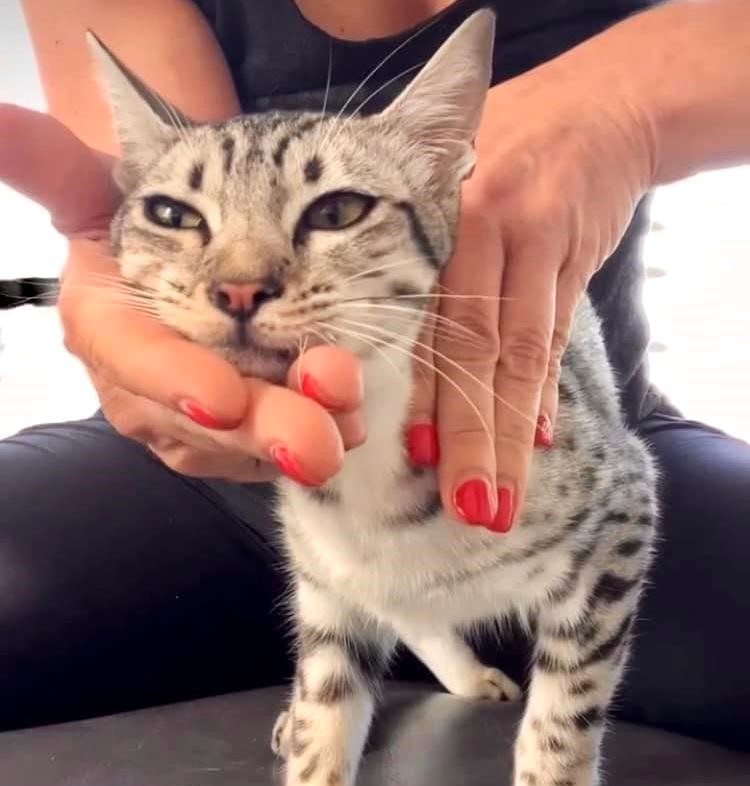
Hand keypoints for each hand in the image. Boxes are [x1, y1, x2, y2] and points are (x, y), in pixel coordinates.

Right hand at [0, 105, 364, 483]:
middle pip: (197, 418)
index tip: (224, 399)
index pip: (130, 357)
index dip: (171, 379)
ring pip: (242, 444)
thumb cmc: (154, 213)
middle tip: (321, 440)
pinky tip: (350, 423)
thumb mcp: (102, 185)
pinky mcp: (231, 436)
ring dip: (303, 433)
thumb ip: (53, 165)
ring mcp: (188, 415)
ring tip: (353, 417)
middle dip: (261, 427)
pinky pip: (271, 450)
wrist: (198, 248)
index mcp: (104, 323)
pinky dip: (313, 434)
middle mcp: (141, 382)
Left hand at [405, 54, 653, 529]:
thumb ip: (427, 283)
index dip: (420, 392)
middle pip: (470, 349)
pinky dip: (549, 390)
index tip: (418, 459)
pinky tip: (544, 441)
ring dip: (509, 434)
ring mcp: (530, 236)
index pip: (418, 322)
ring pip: (519, 353)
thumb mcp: (447, 203)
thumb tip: (413, 380)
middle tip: (466, 507)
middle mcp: (471, 228)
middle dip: (468, 435)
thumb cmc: (493, 161)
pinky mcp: (576, 248)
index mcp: (425, 221)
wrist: (591, 109)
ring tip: (501, 501)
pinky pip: (560, 331)